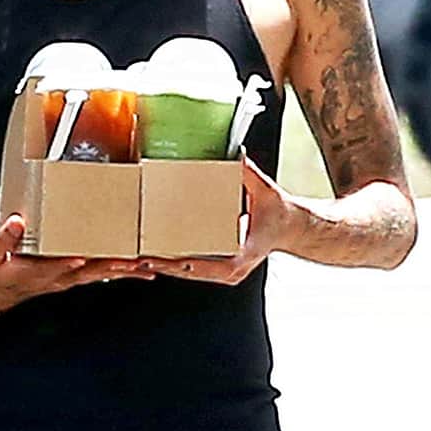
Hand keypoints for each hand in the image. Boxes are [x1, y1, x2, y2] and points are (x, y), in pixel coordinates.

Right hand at [0, 215, 152, 312]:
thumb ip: (3, 239)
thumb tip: (17, 221)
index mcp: (39, 272)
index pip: (65, 266)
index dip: (83, 260)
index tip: (101, 255)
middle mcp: (60, 277)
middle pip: (96, 272)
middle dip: (121, 267)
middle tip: (147, 262)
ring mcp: (67, 278)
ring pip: (103, 274)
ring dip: (129, 271)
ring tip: (154, 265)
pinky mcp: (71, 276)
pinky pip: (101, 274)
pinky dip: (121, 271)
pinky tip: (139, 267)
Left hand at [142, 159, 298, 287]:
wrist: (288, 226)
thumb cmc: (277, 211)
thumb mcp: (265, 190)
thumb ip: (250, 174)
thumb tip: (238, 156)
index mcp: (243, 256)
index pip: (211, 267)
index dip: (188, 265)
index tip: (169, 261)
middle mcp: (232, 270)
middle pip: (193, 273)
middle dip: (167, 267)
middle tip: (143, 260)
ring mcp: (226, 272)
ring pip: (190, 274)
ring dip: (166, 268)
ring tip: (142, 260)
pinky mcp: (220, 269)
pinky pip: (194, 270)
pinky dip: (175, 264)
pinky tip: (157, 257)